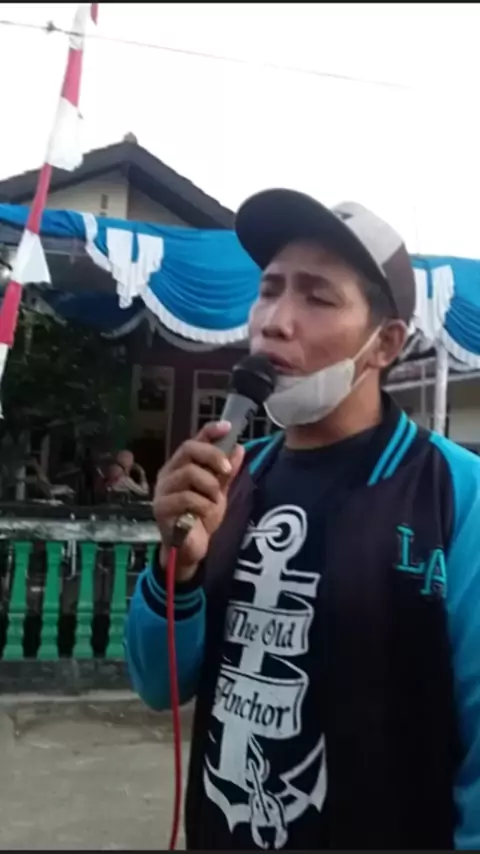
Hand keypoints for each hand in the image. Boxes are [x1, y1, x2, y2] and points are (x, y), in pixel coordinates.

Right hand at [153, 421, 244, 581]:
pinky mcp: (161, 508)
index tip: (228, 426)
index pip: (193, 440)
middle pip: (188, 449)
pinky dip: (203, 505)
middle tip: (227, 470)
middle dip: (212, 456)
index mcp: (181, 466)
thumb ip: (226, 472)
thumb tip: (238, 447)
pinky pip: (187, 497)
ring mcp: (162, 490)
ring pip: (190, 473)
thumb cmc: (200, 519)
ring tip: (214, 502)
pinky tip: (204, 516)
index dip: (209, 431)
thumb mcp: (219, 493)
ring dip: (210, 487)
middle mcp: (168, 473)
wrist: (190, 550)